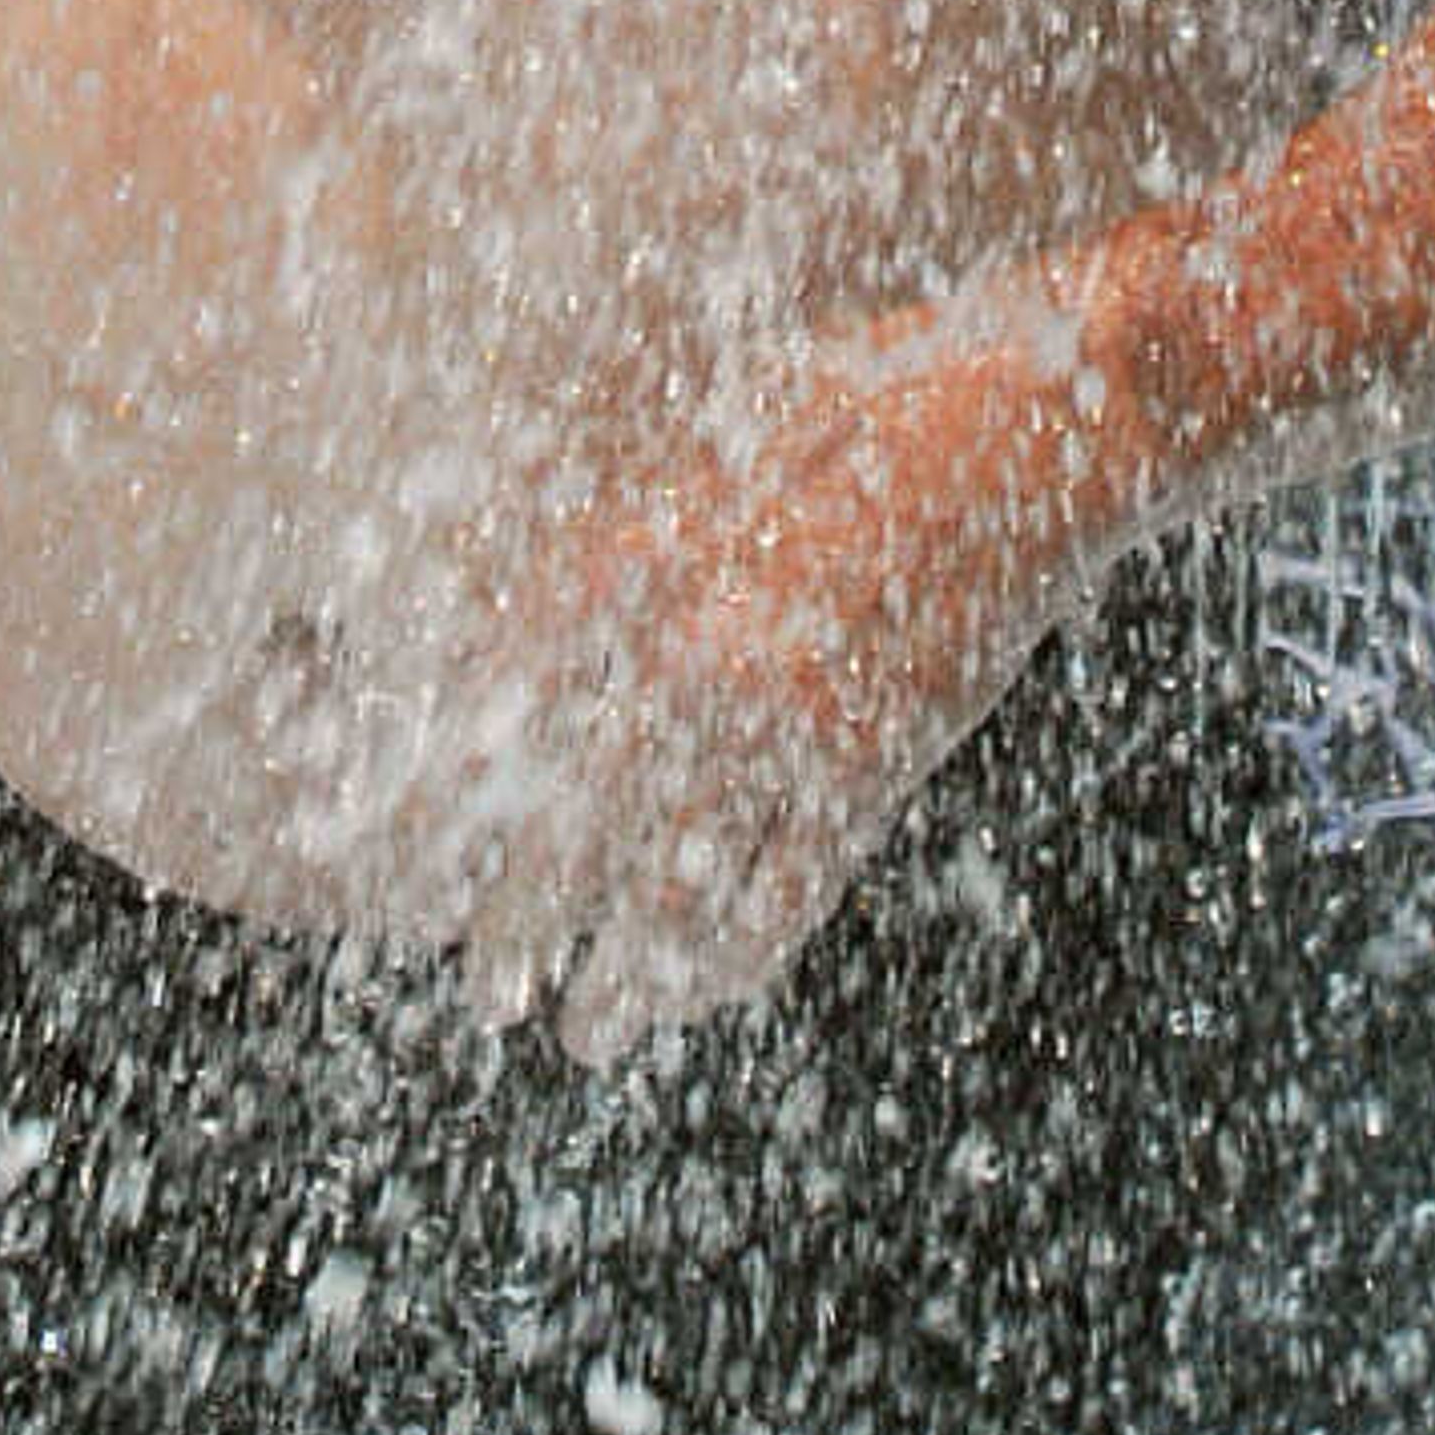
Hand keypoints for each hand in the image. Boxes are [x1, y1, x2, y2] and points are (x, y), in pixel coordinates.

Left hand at [446, 266, 1121, 1064]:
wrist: (1042, 418)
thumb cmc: (869, 402)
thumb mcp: (712, 433)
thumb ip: (618, 530)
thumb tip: (497, 625)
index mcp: (640, 553)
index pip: (496, 703)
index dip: (439, 799)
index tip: (392, 866)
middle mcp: (694, 643)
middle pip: (567, 821)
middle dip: (513, 925)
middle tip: (482, 991)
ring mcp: (789, 713)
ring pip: (671, 889)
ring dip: (618, 979)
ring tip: (582, 1032)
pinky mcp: (876, 760)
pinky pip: (783, 896)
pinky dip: (729, 963)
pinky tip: (692, 997)